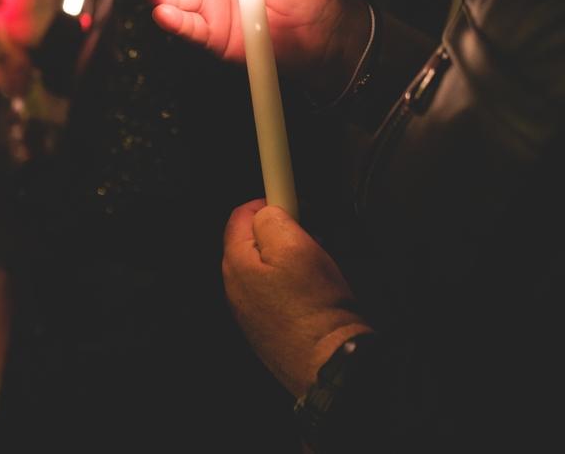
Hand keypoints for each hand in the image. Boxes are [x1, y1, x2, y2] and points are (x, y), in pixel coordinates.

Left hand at [222, 200, 371, 397]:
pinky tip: (314, 292)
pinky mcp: (266, 325)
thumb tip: (267, 210)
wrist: (329, 363)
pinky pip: (276, 291)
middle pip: (254, 241)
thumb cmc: (315, 310)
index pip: (241, 215)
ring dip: (289, 259)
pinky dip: (293, 284)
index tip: (288, 200)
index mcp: (236, 262)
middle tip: (310, 237)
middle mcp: (235, 286)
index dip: (268, 201)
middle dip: (282, 233)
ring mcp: (249, 308)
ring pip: (266, 266)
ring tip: (316, 268)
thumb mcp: (296, 246)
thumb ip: (273, 219)